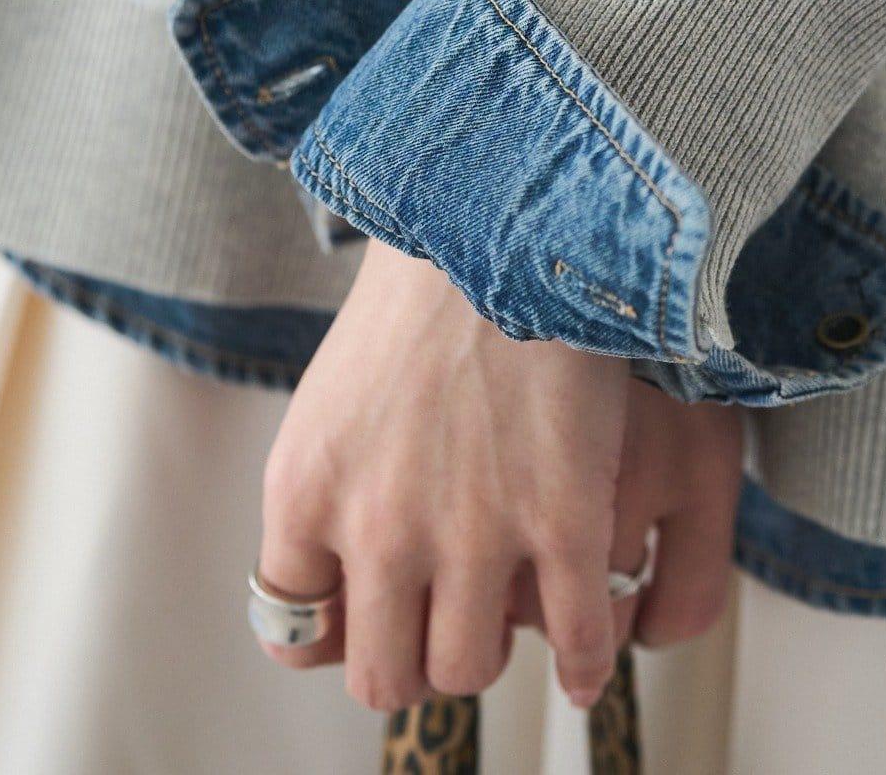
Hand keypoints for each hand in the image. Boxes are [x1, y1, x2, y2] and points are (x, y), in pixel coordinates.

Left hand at [257, 238, 741, 709]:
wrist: (504, 212)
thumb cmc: (420, 286)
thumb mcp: (330, 395)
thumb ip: (329, 492)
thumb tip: (348, 575)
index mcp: (304, 494)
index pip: (295, 636)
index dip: (342, 638)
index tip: (374, 621)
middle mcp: (377, 530)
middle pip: (386, 674)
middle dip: (418, 659)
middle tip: (448, 621)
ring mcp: (472, 533)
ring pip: (471, 667)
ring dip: (495, 650)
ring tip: (515, 612)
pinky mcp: (563, 519)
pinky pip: (578, 641)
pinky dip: (586, 663)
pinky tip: (590, 658)